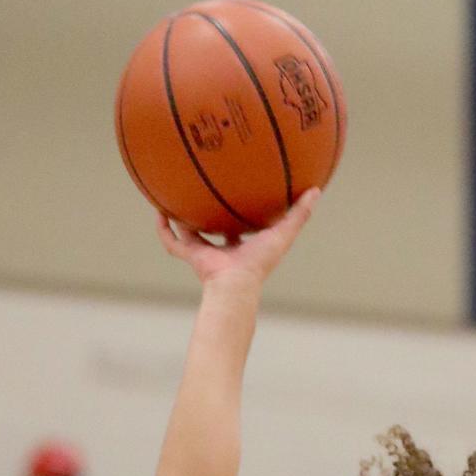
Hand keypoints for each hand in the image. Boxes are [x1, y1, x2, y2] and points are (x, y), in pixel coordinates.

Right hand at [156, 188, 319, 291]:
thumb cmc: (260, 264)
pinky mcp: (191, 256)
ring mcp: (205, 252)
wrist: (236, 285)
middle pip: (214, 226)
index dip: (241, 210)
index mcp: (243, 245)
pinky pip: (172, 241)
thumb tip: (317, 190)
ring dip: (181, 217)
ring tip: (173, 195)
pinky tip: (158, 210)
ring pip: (189, 232)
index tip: (239, 193)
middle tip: (206, 189)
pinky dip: (164, 229)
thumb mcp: (283, 234)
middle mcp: (222, 249)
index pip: (241, 226)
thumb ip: (299, 214)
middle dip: (210, 211)